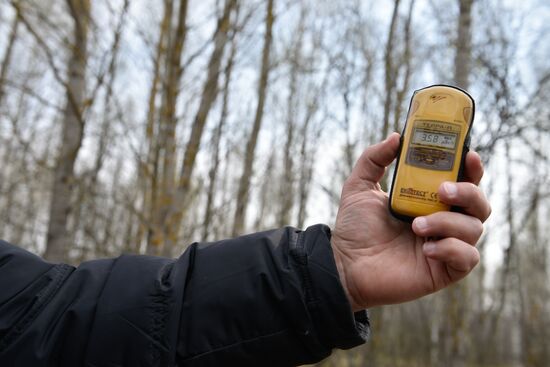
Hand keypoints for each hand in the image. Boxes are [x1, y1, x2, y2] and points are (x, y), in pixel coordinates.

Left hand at [331, 133, 490, 310]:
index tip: (468, 155)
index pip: (463, 181)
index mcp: (429, 201)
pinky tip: (427, 250)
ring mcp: (446, 246)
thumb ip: (373, 159)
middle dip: (468, 192)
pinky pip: (468, 258)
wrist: (345, 264)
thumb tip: (396, 136)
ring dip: (448, 223)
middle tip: (442, 191)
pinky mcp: (444, 270)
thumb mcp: (359, 186)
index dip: (472, 168)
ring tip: (417, 225)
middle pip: (479, 204)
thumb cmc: (354, 228)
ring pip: (474, 229)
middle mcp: (443, 222)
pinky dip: (451, 249)